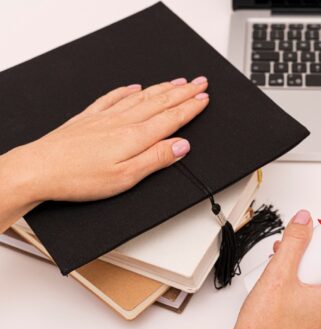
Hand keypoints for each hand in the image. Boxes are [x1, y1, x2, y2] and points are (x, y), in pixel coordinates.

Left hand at [0, 76, 208, 230]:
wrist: (39, 169)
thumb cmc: (80, 177)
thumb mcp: (126, 177)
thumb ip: (155, 159)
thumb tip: (181, 146)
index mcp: (134, 136)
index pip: (171, 118)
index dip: (190, 107)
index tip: (204, 98)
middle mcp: (122, 122)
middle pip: (160, 102)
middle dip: (183, 91)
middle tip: (199, 82)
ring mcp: (104, 117)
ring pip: (141, 97)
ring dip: (162, 88)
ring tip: (177, 81)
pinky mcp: (88, 118)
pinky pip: (113, 97)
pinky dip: (127, 90)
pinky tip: (133, 87)